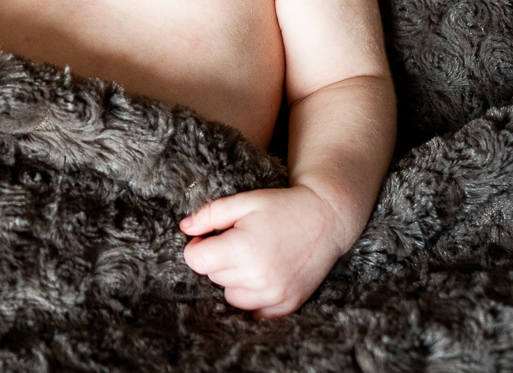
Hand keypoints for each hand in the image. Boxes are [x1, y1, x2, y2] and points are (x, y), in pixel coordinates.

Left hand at [180, 184, 347, 317]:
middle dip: (218, 259)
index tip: (209, 237)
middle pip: (213, 277)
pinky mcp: (287, 305)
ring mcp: (275, 294)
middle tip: (238, 241)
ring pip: (231, 296)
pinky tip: (263, 274)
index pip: (196, 261)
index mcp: (243, 249)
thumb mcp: (244, 201)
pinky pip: (254, 311)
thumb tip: (184, 228)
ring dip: (234, 280)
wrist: (327, 220)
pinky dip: (253, 295)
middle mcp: (258, 277)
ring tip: (251, 257)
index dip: (197, 247)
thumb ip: (209, 214)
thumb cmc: (283, 207)